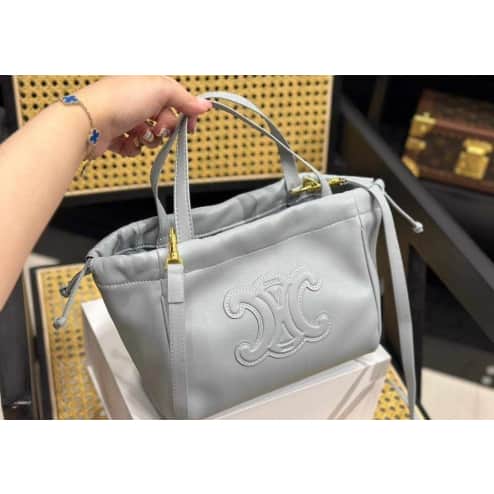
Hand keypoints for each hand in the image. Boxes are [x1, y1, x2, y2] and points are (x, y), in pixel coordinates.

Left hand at [75, 76, 211, 156]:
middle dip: (164, 127)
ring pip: (150, 136)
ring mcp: (124, 119)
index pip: (175, 98)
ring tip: (139, 135)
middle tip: (158, 128)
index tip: (190, 125)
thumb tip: (203, 105)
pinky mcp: (115, 137)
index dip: (185, 112)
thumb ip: (184, 98)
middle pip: (164, 119)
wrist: (88, 123)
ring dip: (149, 139)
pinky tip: (127, 142)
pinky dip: (133, 148)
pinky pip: (134, 147)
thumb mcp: (160, 90)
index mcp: (145, 84)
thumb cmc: (117, 101)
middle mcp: (134, 100)